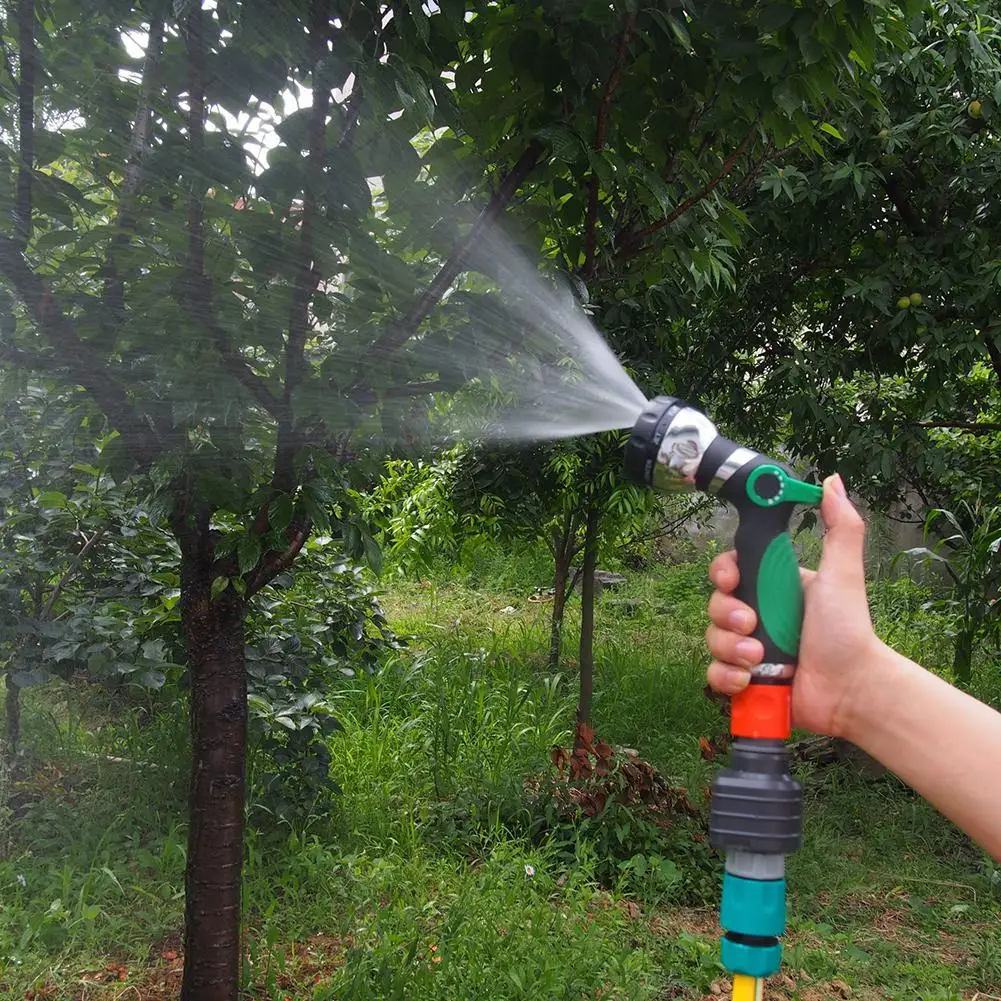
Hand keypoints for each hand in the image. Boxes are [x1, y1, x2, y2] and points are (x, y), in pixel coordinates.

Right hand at [704, 473, 880, 736]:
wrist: (851, 689)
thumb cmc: (848, 631)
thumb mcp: (842, 573)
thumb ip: (840, 527)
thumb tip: (831, 481)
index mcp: (774, 588)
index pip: (730, 571)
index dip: (723, 573)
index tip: (733, 579)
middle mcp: (758, 616)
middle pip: (715, 605)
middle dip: (727, 615)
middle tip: (751, 623)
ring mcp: (748, 649)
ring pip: (712, 639)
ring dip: (730, 648)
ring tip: (759, 658)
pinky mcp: (745, 681)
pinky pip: (715, 674)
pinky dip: (726, 677)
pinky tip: (748, 679)